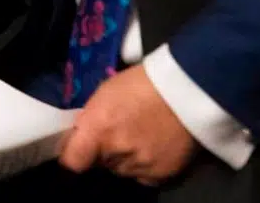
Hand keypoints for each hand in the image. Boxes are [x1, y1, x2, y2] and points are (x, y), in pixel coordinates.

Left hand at [59, 66, 198, 185]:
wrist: (186, 89)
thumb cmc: (141, 83)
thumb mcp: (105, 93)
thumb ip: (91, 118)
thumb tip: (82, 135)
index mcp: (98, 128)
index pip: (73, 161)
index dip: (73, 155)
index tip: (77, 149)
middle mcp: (117, 152)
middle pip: (100, 164)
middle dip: (104, 151)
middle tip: (117, 132)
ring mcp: (141, 165)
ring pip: (122, 170)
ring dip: (124, 158)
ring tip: (139, 136)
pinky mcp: (162, 174)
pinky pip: (144, 176)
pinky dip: (145, 166)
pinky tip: (153, 147)